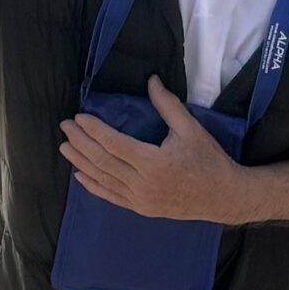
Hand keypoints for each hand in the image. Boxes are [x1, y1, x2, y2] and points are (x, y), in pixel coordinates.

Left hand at [59, 75, 244, 221]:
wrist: (223, 197)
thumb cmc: (209, 161)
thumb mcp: (191, 129)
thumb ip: (168, 106)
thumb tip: (152, 80)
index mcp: (153, 163)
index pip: (114, 144)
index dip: (94, 130)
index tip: (79, 118)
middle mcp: (143, 184)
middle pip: (103, 161)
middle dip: (81, 143)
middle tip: (65, 127)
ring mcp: (140, 200)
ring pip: (103, 179)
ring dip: (81, 162)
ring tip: (65, 147)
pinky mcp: (142, 208)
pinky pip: (112, 197)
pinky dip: (94, 186)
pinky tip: (80, 176)